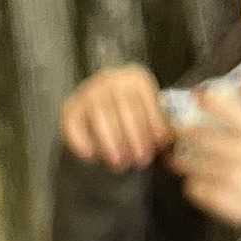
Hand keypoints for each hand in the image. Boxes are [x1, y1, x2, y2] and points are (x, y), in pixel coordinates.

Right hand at [59, 63, 173, 167]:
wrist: (102, 123)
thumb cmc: (132, 125)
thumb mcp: (149, 122)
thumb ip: (160, 129)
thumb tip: (170, 143)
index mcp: (135, 77)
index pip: (145, 97)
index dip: (153, 122)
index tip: (159, 145)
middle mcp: (111, 78)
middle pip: (124, 106)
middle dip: (134, 135)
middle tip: (140, 160)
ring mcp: (89, 90)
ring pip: (100, 115)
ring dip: (111, 141)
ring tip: (120, 163)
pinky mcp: (70, 108)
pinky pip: (75, 124)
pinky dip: (82, 141)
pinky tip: (92, 157)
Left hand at [176, 73, 240, 224]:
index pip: (231, 111)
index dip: (211, 101)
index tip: (197, 96)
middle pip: (205, 139)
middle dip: (185, 131)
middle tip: (174, 129)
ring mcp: (237, 180)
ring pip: (197, 166)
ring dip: (181, 161)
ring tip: (174, 159)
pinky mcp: (227, 202)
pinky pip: (197, 190)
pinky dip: (191, 186)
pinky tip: (193, 182)